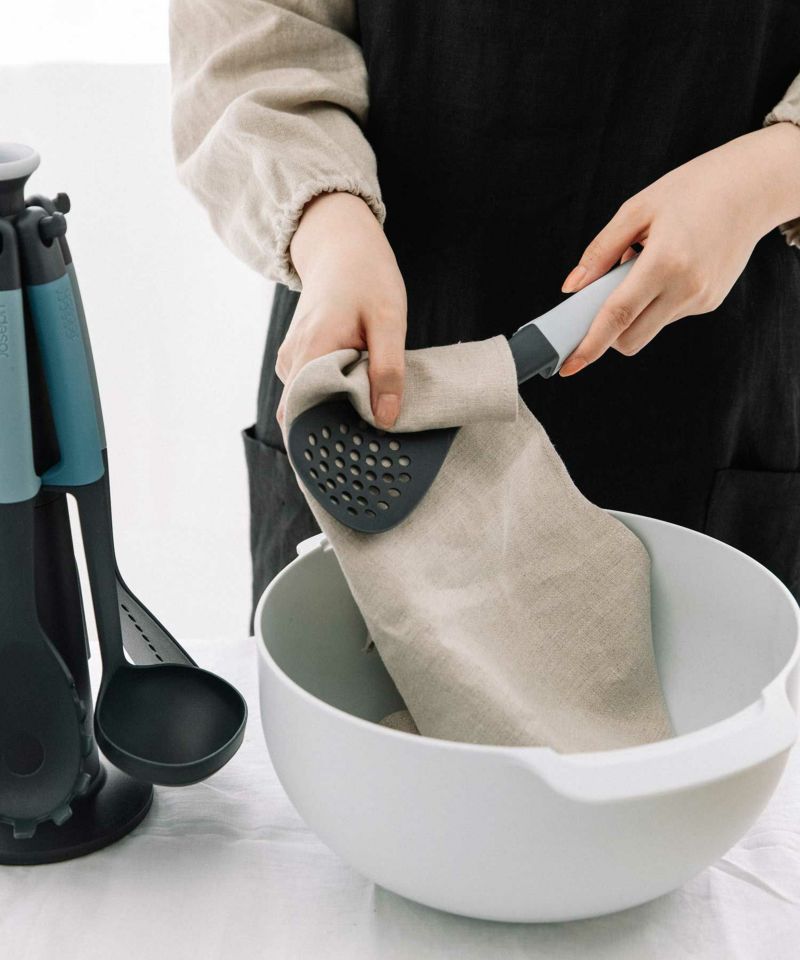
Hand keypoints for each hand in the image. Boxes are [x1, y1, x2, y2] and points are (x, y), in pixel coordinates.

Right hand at [276, 192, 406, 427]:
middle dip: (333, 434)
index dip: (323, 440)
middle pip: (303, 416)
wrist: (341, 246)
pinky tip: (358, 400)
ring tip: (368, 423)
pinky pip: (310, 391)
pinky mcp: (296, 358)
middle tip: (370, 445)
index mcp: (311, 351)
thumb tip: (386, 420)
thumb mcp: (390, 321)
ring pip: (307, 405)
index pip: (300, 415)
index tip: (354, 453)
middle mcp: (291, 360)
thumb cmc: (367, 278)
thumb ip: (388, 370)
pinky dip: (332, 399)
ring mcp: (290, 360)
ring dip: (334, 416)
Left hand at [559, 122, 799, 375]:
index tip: (568, 366)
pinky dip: (656, 299)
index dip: (590, 345)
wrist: (753, 186)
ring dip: (635, 309)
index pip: (618, 316)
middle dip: (608, 333)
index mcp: (665, 262)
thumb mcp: (637, 209)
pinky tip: (668, 266)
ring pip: (649, 326)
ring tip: (645, 264)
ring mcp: (702, 299)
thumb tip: (572, 287)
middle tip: (595, 305)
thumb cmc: (692, 189)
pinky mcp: (710, 302)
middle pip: (631, 338)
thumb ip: (600, 252)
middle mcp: (687, 288)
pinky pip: (668, 314)